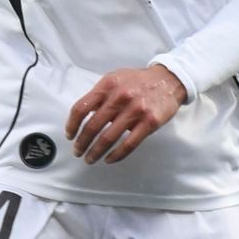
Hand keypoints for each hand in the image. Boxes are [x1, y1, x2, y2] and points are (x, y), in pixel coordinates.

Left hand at [65, 65, 186, 163]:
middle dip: (82, 143)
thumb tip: (82, 116)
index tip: (70, 136)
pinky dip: (116, 155)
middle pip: (92, 126)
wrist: (169, 80)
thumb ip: (100, 94)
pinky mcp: (149, 122)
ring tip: (90, 159)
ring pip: (108, 138)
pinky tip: (109, 160)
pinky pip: (129, 144)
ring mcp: (135, 110)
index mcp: (107, 85)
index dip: (72, 125)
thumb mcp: (115, 79)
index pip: (81, 108)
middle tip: (78, 152)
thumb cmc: (138, 81)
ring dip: (96, 152)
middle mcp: (120, 97)